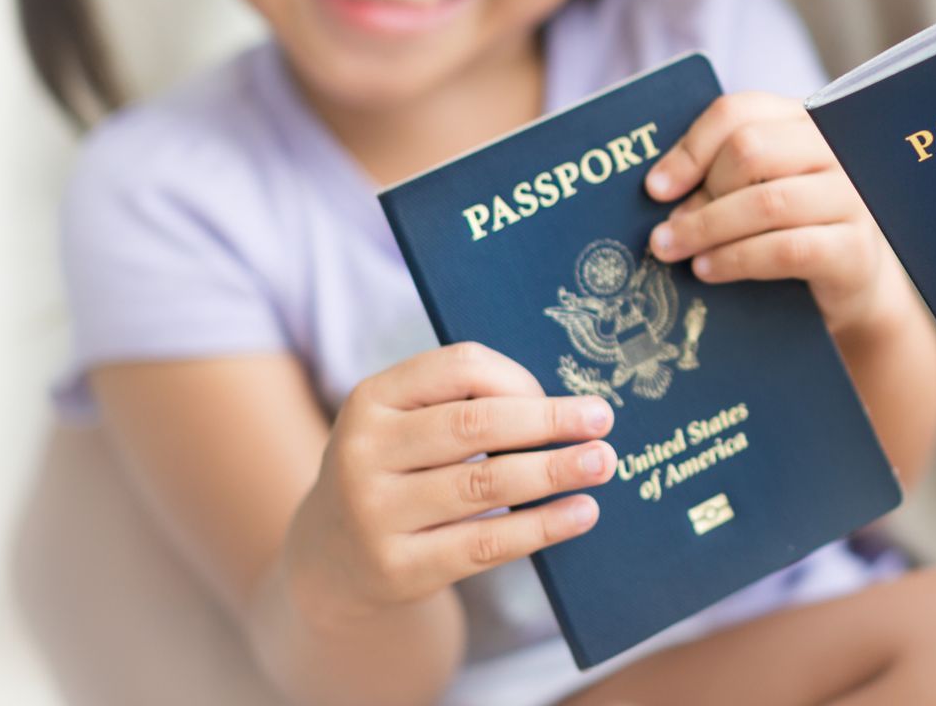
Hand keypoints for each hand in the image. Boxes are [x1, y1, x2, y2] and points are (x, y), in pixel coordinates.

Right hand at [281, 342, 614, 621]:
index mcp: (371, 398)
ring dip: (553, 471)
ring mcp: (375, 513)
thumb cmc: (398, 471)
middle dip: (548, 421)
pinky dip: (541, 526)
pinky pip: (484, 544)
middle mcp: (364, 452)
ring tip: (602, 464)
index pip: (460, 368)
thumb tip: (566, 410)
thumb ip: (466, 406)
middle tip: (602, 421)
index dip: (519, 378)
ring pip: (484, 484)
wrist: (333, 558)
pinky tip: (581, 513)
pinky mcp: (398, 568)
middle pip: (475, 425)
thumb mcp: (408, 424)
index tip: (564, 398)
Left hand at [643, 91, 901, 334]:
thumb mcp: (758, 188)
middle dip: (700, 193)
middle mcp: (834, 149)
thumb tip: (662, 190)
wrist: (851, 282)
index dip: (692, 147)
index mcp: (804, 121)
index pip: (741, 111)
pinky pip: (786, 249)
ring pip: (766, 202)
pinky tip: (708, 269)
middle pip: (752, 149)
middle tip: (665, 230)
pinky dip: (737, 259)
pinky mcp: (854, 248)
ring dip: (708, 229)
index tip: (655, 188)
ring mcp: (850, 197)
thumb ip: (722, 174)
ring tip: (672, 251)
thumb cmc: (792, 226)